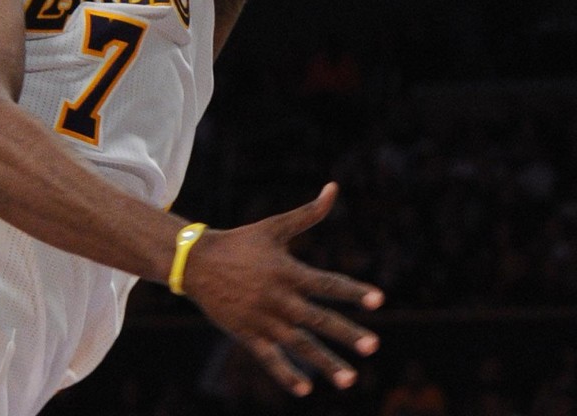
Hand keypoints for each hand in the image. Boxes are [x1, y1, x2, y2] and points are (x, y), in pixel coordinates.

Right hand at [181, 182, 382, 395]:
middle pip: (318, 320)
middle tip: (374, 346)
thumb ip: (308, 213)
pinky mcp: (247, 335)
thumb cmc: (242, 241)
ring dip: (325, 363)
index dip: (353, 291)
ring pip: (299, 346)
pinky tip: (306, 389)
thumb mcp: (275, 226)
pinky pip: (270, 359)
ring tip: (351, 379)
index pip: (327, 284)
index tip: (379, 300)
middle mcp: (278, 299)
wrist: (197, 262)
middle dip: (347, 334)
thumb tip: (334, 187)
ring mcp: (263, 320)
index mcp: (288, 271)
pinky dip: (287, 374)